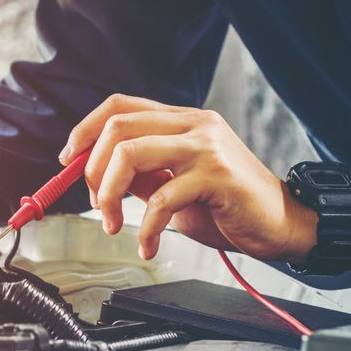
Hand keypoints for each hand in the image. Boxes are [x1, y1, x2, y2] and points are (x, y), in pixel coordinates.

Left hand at [61, 94, 350, 272]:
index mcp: (182, 120)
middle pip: (118, 126)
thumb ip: (143, 177)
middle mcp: (194, 124)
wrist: (283, 225)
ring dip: (108, 195)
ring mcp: (206, 146)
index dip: (85, 129)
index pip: (120, 106)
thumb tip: (99, 179)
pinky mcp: (216, 175)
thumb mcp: (176, 188)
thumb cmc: (230, 208)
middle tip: (94, 204)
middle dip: (92, 169)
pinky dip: (144, 227)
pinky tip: (147, 245)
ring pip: (131, 154)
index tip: (67, 161)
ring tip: (112, 225)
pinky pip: (161, 197)